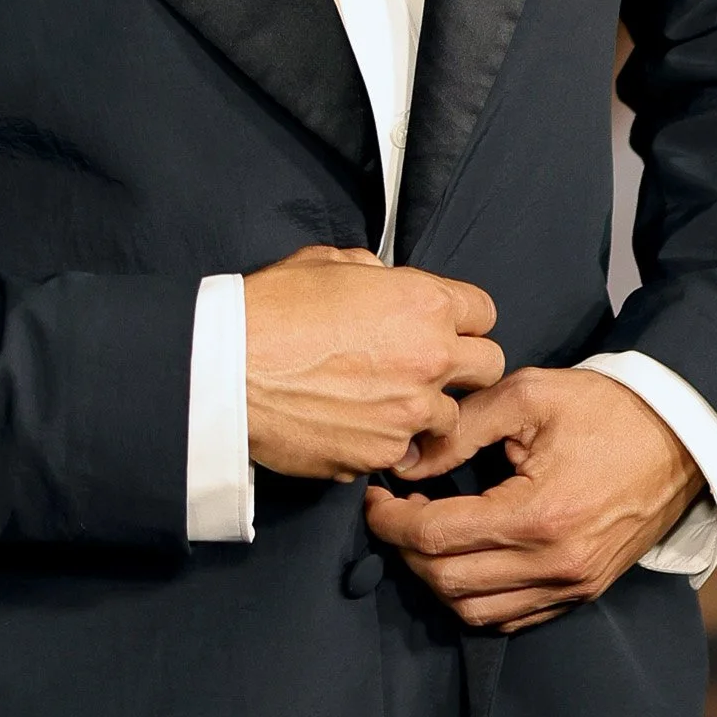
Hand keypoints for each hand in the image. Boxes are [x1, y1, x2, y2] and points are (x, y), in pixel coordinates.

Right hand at [243, 245, 503, 482]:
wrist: (226, 369)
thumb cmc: (270, 312)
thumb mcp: (328, 263)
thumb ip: (376, 274)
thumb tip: (385, 284)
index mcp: (424, 304)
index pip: (485, 312)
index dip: (463, 319)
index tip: (446, 327)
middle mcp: (430, 358)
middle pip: (489, 367)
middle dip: (464, 367)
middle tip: (427, 366)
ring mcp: (409, 413)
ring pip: (450, 418)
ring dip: (424, 410)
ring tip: (382, 402)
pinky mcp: (381, 454)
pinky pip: (402, 451)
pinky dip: (384, 442)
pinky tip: (351, 425)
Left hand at [363, 366, 704, 631]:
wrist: (681, 438)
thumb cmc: (605, 408)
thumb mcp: (529, 395)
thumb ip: (461, 428)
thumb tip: (404, 463)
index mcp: (539, 515)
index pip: (436, 537)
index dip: (390, 521)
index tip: (372, 497)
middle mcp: (554, 565)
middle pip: (446, 582)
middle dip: (404, 550)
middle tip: (392, 512)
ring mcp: (571, 587)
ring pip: (474, 611)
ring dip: (434, 578)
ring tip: (425, 532)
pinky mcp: (582, 593)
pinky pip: (510, 618)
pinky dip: (474, 596)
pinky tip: (462, 556)